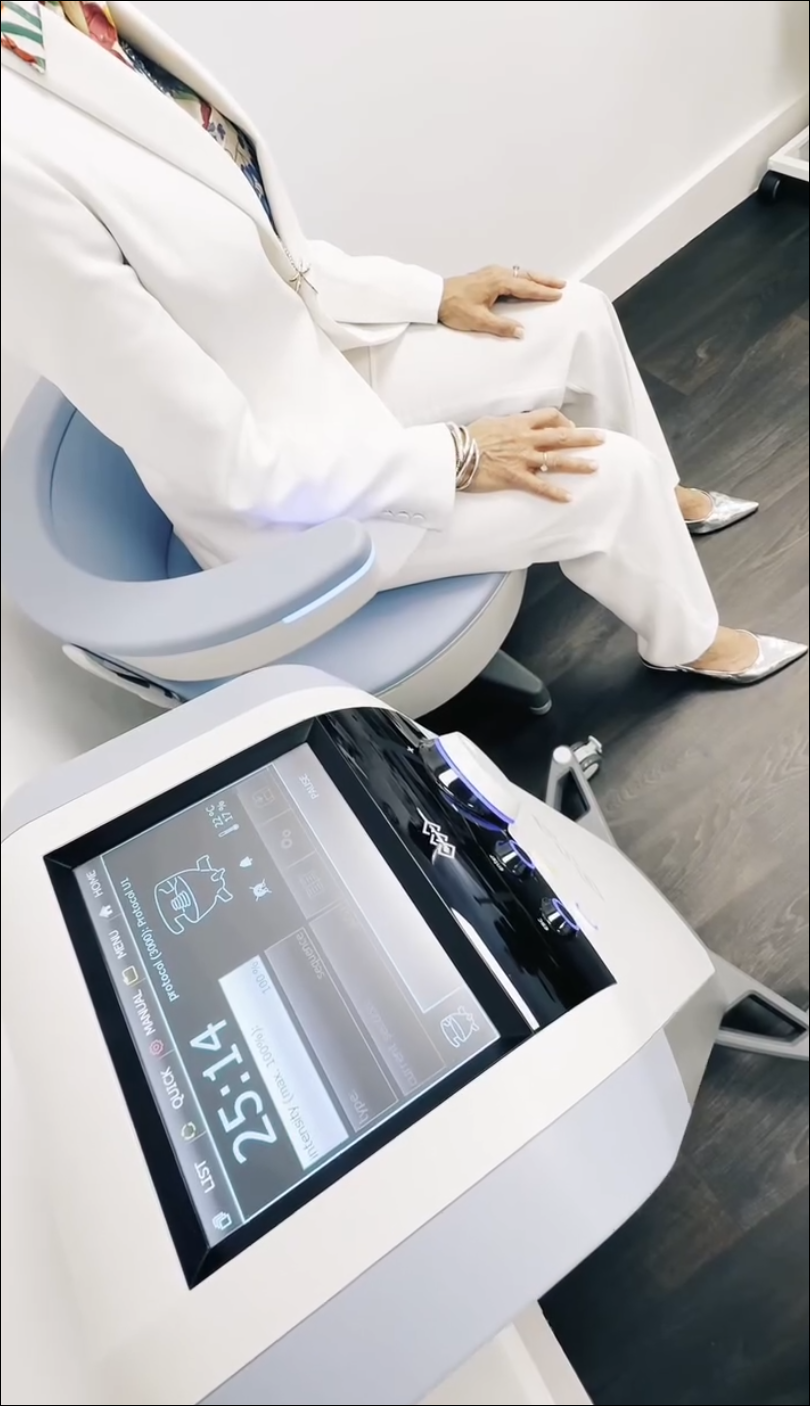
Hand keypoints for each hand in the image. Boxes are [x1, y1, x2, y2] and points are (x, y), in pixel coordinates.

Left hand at [439, 265, 564, 338]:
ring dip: (534, 278)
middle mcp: (496, 273)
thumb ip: (501, 326)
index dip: (542, 292)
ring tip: (549, 282)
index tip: (558, 295)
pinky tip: (525, 283)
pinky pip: (510, 275)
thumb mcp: (478, 321)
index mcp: (498, 282)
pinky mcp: (485, 276)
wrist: (434, 297)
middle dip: (544, 280)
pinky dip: (523, 278)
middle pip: (525, 276)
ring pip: (519, 273)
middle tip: (561, 284)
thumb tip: (521, 332)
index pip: (525, 287)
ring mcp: (491, 273)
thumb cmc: (454, 307)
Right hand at [465, 410, 602, 501]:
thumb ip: (508, 423)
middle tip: (602, 439)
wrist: (453, 454)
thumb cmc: (468, 438)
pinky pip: (539, 486)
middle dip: (584, 437)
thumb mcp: (491, 422)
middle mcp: (525, 439)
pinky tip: (569, 498)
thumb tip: (516, 425)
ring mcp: (522, 459)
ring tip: (595, 467)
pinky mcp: (514, 478)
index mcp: (519, 423)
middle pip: (561, 436)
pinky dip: (555, 493)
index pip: (550, 416)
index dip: (564, 421)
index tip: (570, 428)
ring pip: (556, 460)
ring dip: (578, 463)